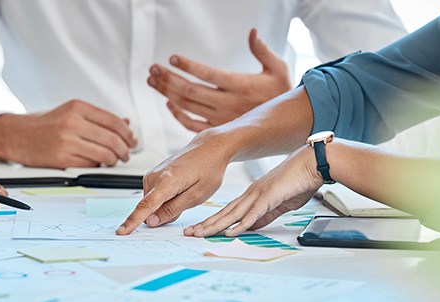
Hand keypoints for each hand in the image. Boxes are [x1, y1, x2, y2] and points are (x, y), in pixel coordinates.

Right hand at [0, 100, 137, 168]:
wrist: (16, 135)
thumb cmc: (45, 124)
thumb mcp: (71, 112)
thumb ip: (98, 118)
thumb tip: (126, 124)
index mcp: (77, 108)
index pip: (114, 122)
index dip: (128, 134)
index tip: (132, 140)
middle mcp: (73, 122)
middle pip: (113, 140)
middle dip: (124, 150)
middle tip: (126, 154)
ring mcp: (67, 141)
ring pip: (105, 155)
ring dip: (114, 160)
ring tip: (114, 160)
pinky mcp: (62, 158)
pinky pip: (91, 165)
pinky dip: (99, 166)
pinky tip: (98, 164)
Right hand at [116, 131, 230, 234]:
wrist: (208, 149)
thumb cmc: (207, 170)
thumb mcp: (197, 196)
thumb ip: (173, 210)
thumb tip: (151, 221)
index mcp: (166, 182)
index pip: (145, 206)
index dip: (132, 222)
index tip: (121, 232)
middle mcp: (154, 177)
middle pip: (149, 209)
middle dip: (164, 215)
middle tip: (186, 202)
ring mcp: (151, 175)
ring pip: (152, 204)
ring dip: (166, 207)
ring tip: (185, 192)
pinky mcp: (152, 176)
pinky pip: (154, 197)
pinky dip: (165, 200)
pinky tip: (179, 189)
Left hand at [148, 29, 290, 131]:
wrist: (286, 123)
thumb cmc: (280, 92)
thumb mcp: (277, 68)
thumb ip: (262, 50)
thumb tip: (252, 32)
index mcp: (240, 85)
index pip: (208, 74)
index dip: (188, 66)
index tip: (172, 59)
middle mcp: (228, 103)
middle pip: (190, 91)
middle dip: (168, 79)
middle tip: (153, 69)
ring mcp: (221, 118)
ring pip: (187, 106)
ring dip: (168, 93)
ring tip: (154, 81)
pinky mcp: (219, 129)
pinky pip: (192, 125)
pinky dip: (178, 115)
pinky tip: (169, 103)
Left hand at [185, 147, 322, 237]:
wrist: (312, 163)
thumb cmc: (299, 181)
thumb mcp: (279, 203)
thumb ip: (265, 215)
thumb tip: (252, 227)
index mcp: (253, 195)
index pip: (228, 211)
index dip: (213, 221)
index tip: (199, 229)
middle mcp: (251, 194)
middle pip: (224, 213)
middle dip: (206, 224)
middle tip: (189, 232)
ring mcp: (259, 195)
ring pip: (232, 214)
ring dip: (216, 226)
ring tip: (200, 234)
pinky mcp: (269, 197)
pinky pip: (252, 214)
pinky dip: (241, 224)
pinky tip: (230, 232)